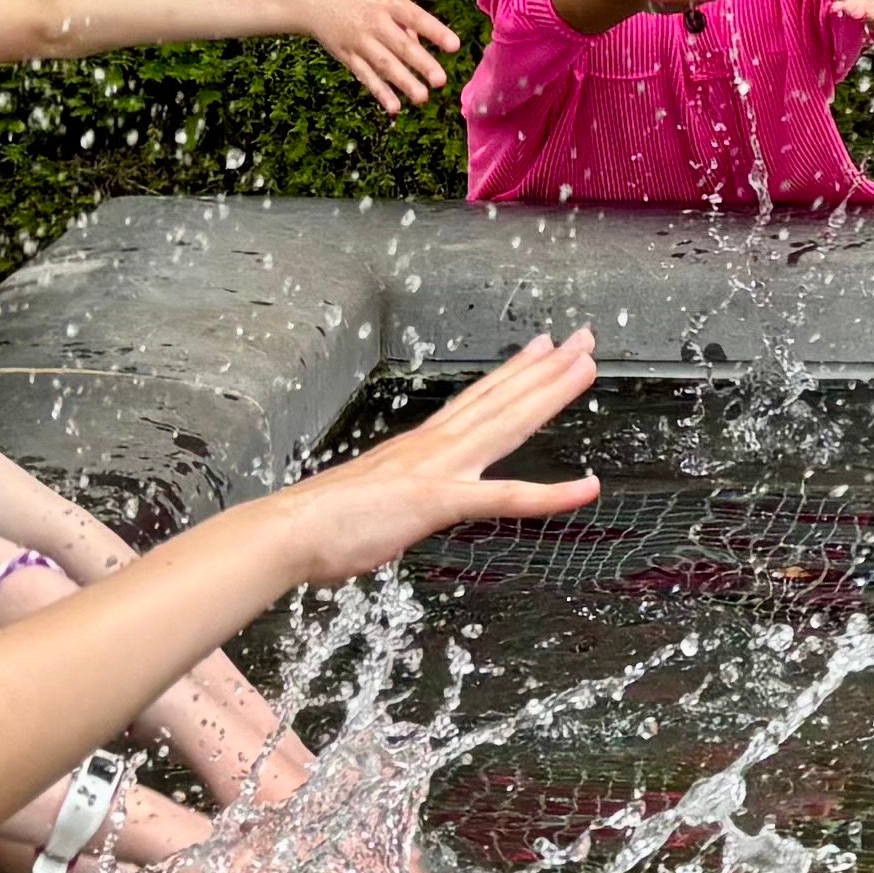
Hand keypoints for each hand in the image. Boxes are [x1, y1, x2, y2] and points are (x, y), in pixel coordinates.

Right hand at [254, 334, 604, 580]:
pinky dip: (552, 494)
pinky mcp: (439, 500)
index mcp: (418, 447)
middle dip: (546, 368)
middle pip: (501, 398)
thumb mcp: (369, 502)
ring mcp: (439, 468)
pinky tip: (587, 488)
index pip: (476, 401)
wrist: (285, 533)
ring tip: (586, 367)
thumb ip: (393, 499)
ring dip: (551, 395)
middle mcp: (434, 446)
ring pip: (508, 423)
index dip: (513, 374)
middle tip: (583, 339)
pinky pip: (506, 498)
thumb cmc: (319, 526)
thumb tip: (395, 506)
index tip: (540, 349)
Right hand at [293, 0, 465, 113]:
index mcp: (388, 2)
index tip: (455, 46)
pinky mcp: (346, 55)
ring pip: (384, 64)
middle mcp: (374, 22)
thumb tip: (422, 45)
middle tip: (441, 80)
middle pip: (401, 45)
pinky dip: (380, 91)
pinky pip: (365, 75)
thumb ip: (404, 20)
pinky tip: (394, 106)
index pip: (415, 17)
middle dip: (421, 63)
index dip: (435, 32)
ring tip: (423, 98)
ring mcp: (359, 40)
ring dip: (404, 82)